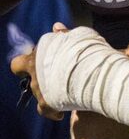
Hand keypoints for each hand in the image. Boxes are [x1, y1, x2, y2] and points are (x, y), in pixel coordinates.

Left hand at [12, 23, 128, 129]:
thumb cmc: (91, 51)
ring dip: (47, 92)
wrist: (98, 70)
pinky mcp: (47, 103)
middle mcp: (34, 70)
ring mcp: (39, 87)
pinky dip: (52, 111)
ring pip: (37, 94)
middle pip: (28, 80)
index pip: (19, 63)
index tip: (42, 65)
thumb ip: (64, 35)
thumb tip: (56, 26)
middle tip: (52, 80)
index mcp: (39, 53)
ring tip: (66, 92)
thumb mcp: (80, 36)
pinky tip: (61, 111)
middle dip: (37, 79)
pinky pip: (44, 110)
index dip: (28, 65)